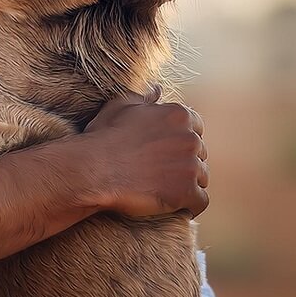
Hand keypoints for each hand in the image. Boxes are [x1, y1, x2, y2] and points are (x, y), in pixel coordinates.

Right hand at [81, 84, 208, 218]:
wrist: (94, 170)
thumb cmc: (104, 138)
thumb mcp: (121, 106)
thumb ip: (144, 97)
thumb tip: (157, 90)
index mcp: (179, 115)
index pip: (196, 128)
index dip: (180, 142)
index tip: (164, 152)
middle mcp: (190, 138)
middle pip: (200, 154)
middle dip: (184, 163)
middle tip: (160, 173)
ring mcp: (190, 166)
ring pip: (201, 178)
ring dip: (187, 184)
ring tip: (164, 190)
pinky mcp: (186, 192)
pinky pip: (200, 202)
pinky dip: (190, 206)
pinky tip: (175, 206)